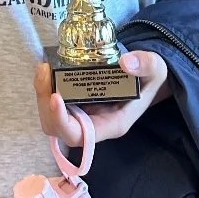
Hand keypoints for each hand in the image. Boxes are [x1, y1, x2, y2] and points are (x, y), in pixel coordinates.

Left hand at [33, 52, 169, 147]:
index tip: (55, 96)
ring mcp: (82, 113)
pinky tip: (47, 67)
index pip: (79, 135)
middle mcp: (93, 124)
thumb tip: (125, 62)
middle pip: (58, 128)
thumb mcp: (157, 69)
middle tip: (45, 72)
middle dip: (45, 104)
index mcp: (111, 124)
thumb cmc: (151, 78)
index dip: (62, 120)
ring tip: (44, 68)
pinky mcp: (75, 101)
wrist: (147, 76)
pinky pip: (52, 102)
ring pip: (51, 117)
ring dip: (41, 94)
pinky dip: (45, 87)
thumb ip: (146, 65)